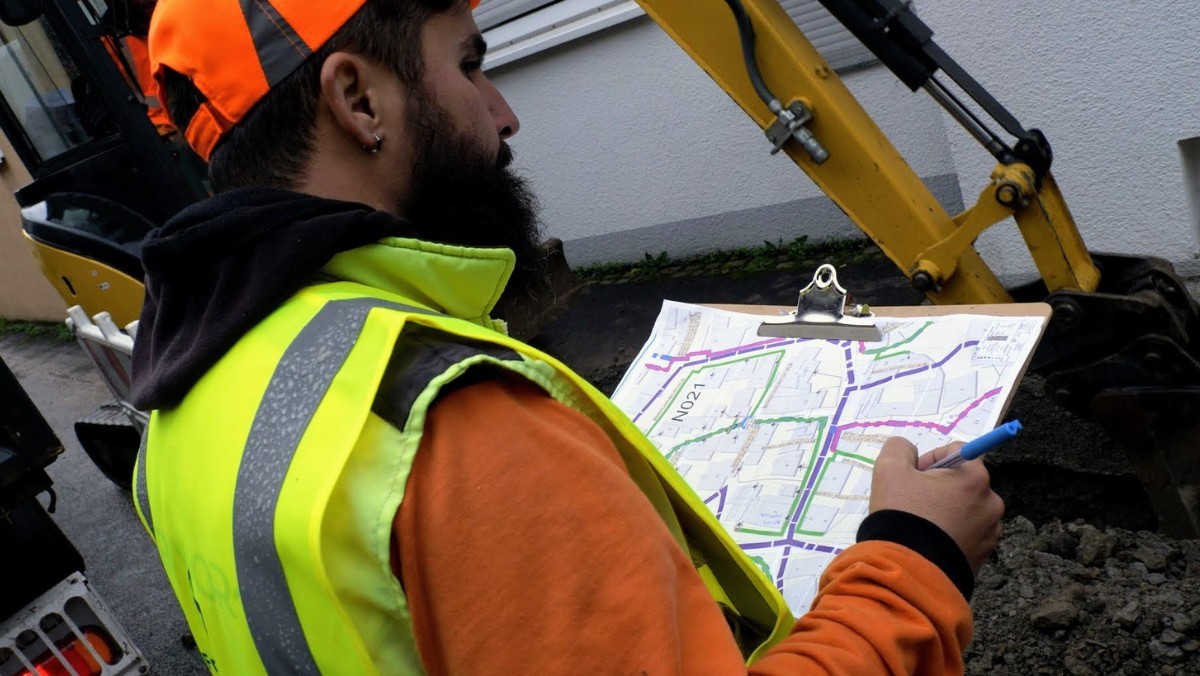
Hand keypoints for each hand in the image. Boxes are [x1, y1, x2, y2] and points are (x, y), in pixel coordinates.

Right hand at [869, 437, 1004, 572]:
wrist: (909, 572)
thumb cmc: (902, 515)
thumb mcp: (889, 470)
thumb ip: (899, 448)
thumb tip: (908, 449)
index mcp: (975, 477)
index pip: (956, 451)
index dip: (929, 460)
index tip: (911, 477)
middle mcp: (991, 502)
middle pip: (962, 480)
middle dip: (937, 486)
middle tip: (911, 502)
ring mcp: (990, 531)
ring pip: (965, 507)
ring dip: (945, 509)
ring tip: (920, 526)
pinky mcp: (984, 554)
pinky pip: (967, 532)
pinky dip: (950, 532)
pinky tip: (930, 541)